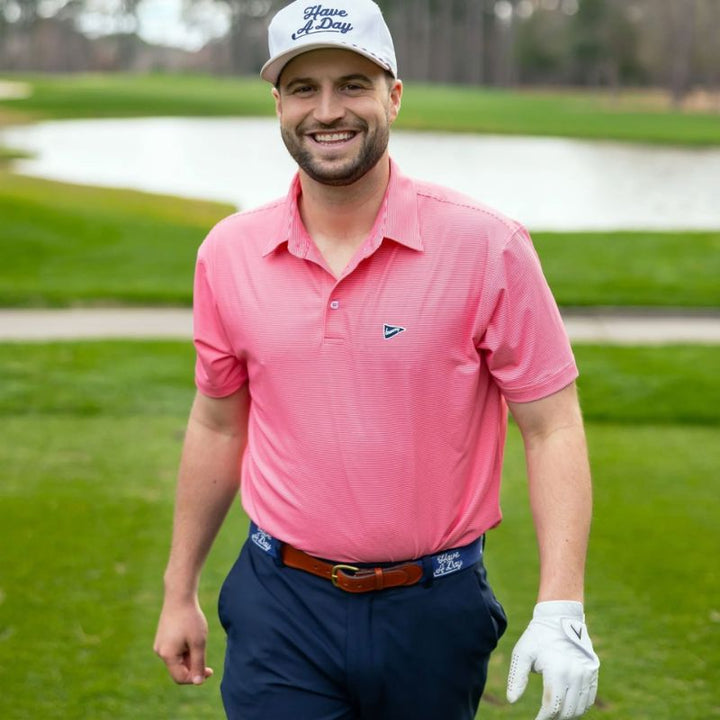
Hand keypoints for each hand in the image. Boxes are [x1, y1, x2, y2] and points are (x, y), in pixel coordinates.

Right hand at [154, 598, 213, 684]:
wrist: (180, 596)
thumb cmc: (191, 619)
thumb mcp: (198, 643)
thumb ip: (198, 664)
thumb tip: (198, 682)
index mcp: (167, 655)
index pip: (181, 678)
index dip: (196, 678)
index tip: (210, 670)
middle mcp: (160, 652)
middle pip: (178, 669)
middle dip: (193, 665)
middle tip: (206, 654)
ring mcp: (160, 644)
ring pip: (177, 659)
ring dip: (190, 656)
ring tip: (198, 639)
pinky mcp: (162, 637)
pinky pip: (174, 651)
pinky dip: (185, 649)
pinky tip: (192, 636)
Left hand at [506, 601, 598, 718]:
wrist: (560, 617)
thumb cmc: (538, 636)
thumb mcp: (522, 653)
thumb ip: (517, 677)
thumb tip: (511, 700)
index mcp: (557, 671)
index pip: (552, 707)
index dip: (543, 718)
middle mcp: (575, 675)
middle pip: (567, 711)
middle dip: (554, 717)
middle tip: (544, 716)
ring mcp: (586, 674)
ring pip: (580, 708)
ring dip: (567, 714)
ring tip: (554, 712)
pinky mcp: (593, 672)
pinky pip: (589, 699)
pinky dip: (579, 707)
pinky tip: (568, 705)